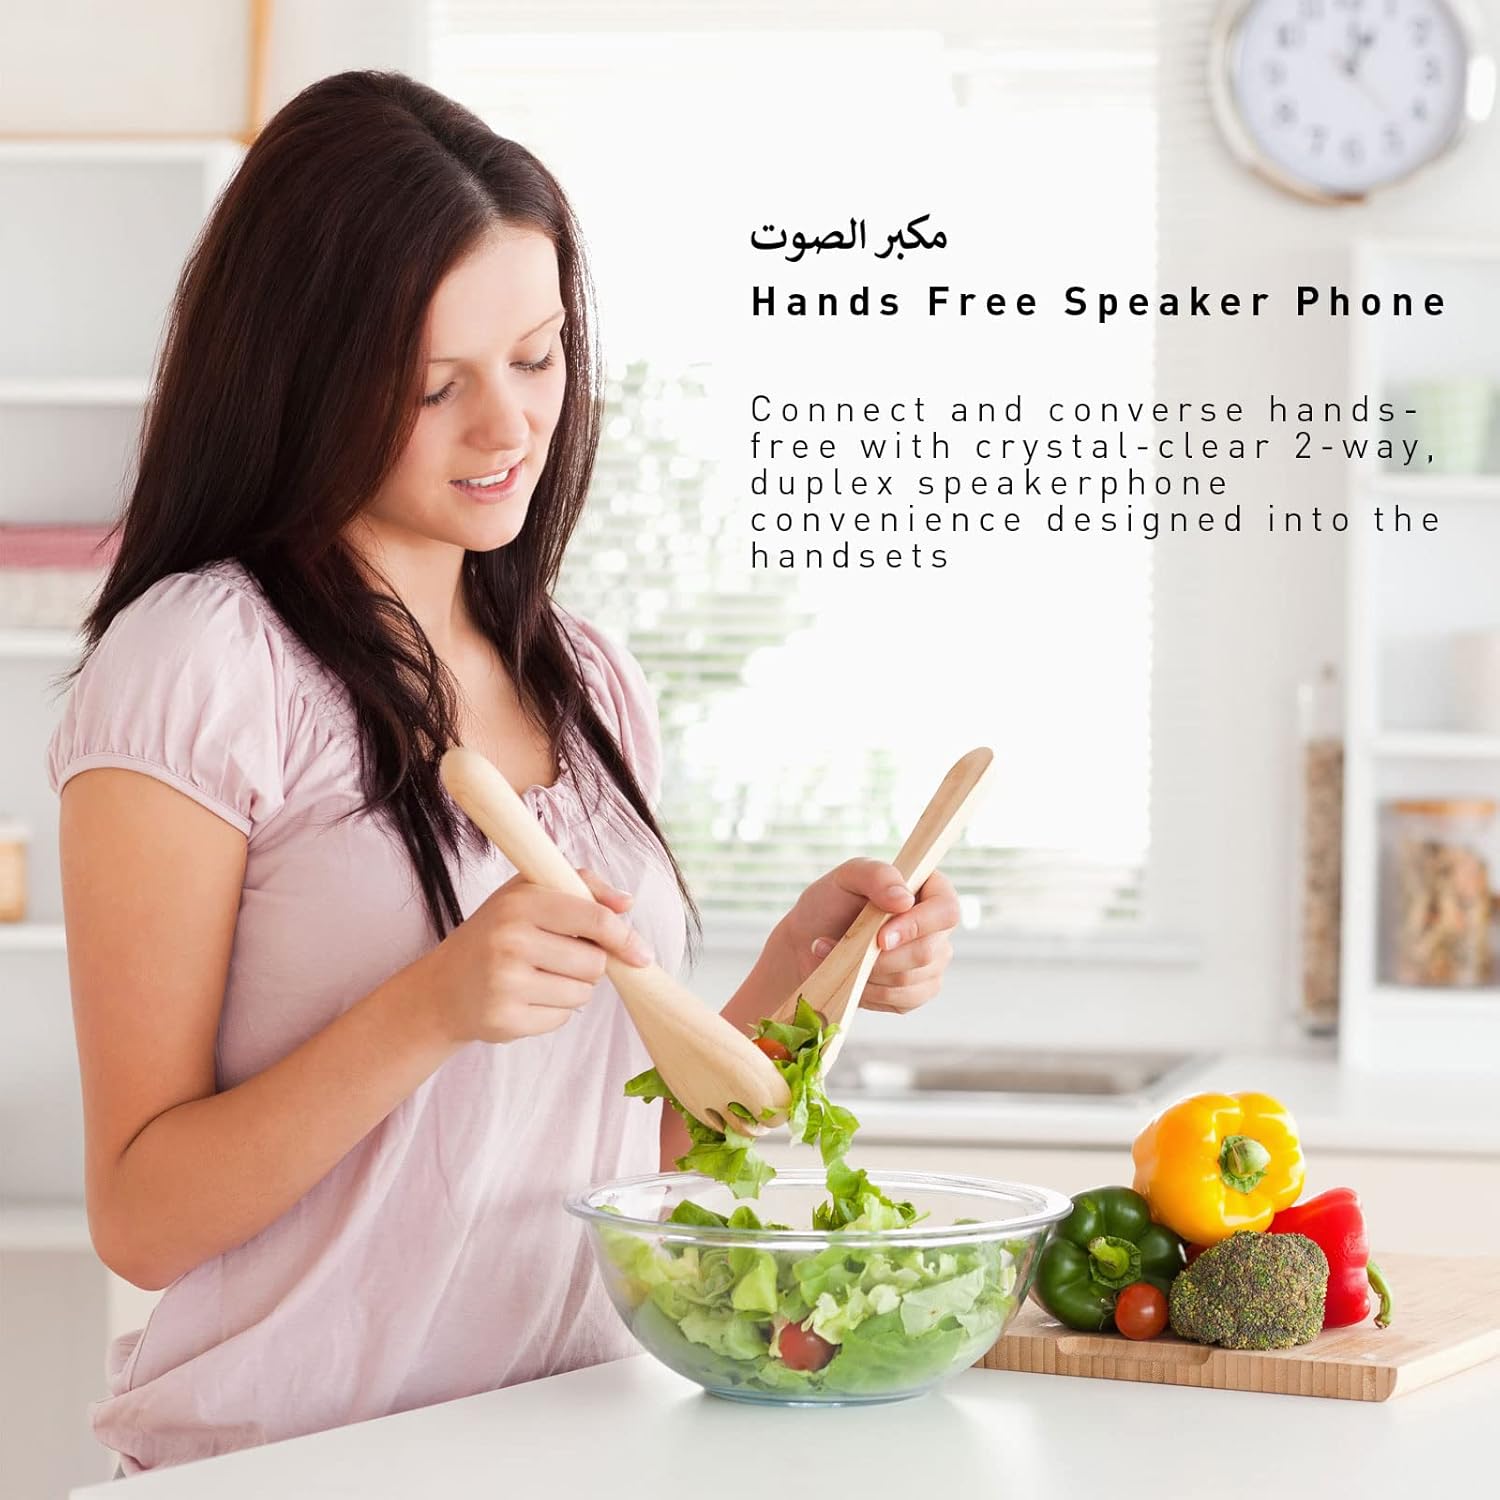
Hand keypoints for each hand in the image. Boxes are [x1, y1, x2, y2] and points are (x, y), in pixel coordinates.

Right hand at [426, 866, 652, 1044]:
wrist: (444, 986)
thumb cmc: (496, 933)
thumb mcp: (529, 894)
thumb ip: (583, 887)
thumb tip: (627, 903)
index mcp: (521, 903)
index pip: (594, 920)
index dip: (624, 937)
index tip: (640, 953)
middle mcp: (510, 941)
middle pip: (595, 963)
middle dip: (590, 964)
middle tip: (561, 957)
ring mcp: (505, 983)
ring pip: (582, 994)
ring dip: (574, 988)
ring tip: (541, 977)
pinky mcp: (504, 1020)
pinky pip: (561, 1019)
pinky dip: (555, 1011)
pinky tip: (528, 998)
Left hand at [777, 859, 961, 1014]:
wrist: (810, 939)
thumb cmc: (832, 902)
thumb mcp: (847, 876)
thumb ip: (877, 875)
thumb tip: (904, 900)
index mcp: (931, 891)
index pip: (947, 911)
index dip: (918, 926)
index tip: (881, 937)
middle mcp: (938, 929)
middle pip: (929, 952)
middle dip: (881, 957)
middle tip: (844, 944)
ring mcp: (932, 963)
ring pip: (910, 981)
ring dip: (867, 972)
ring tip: (838, 956)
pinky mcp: (916, 992)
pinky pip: (901, 1001)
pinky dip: (868, 992)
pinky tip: (850, 975)